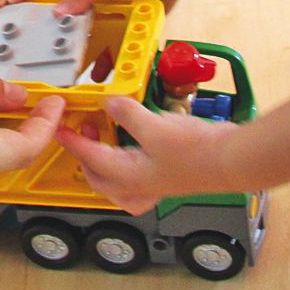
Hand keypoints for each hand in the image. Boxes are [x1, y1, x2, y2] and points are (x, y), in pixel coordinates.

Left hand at [56, 97, 237, 213]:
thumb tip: (109, 102)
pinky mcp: (165, 179)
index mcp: (128, 177)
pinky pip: (134, 178)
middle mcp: (137, 187)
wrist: (230, 160)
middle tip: (83, 128)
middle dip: (84, 153)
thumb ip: (127, 113)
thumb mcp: (154, 126)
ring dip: (102, 161)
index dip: (70, 139)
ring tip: (102, 136)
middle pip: (97, 176)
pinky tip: (130, 149)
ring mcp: (152, 186)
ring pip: (114, 182)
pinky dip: (125, 165)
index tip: (58, 126)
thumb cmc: (197, 152)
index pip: (88, 156)